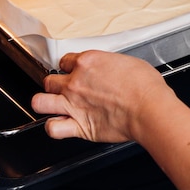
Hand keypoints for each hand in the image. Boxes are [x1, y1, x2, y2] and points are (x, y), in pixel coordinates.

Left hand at [31, 50, 172, 142]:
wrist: (149, 108)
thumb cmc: (144, 86)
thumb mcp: (127, 62)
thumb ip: (109, 65)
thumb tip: (110, 69)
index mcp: (88, 62)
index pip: (65, 61)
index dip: (70, 66)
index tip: (74, 71)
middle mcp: (76, 82)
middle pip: (49, 80)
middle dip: (55, 84)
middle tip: (64, 88)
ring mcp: (73, 104)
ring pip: (40, 102)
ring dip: (44, 103)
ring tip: (52, 105)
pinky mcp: (79, 126)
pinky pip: (52, 128)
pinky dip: (53, 127)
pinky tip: (59, 125)